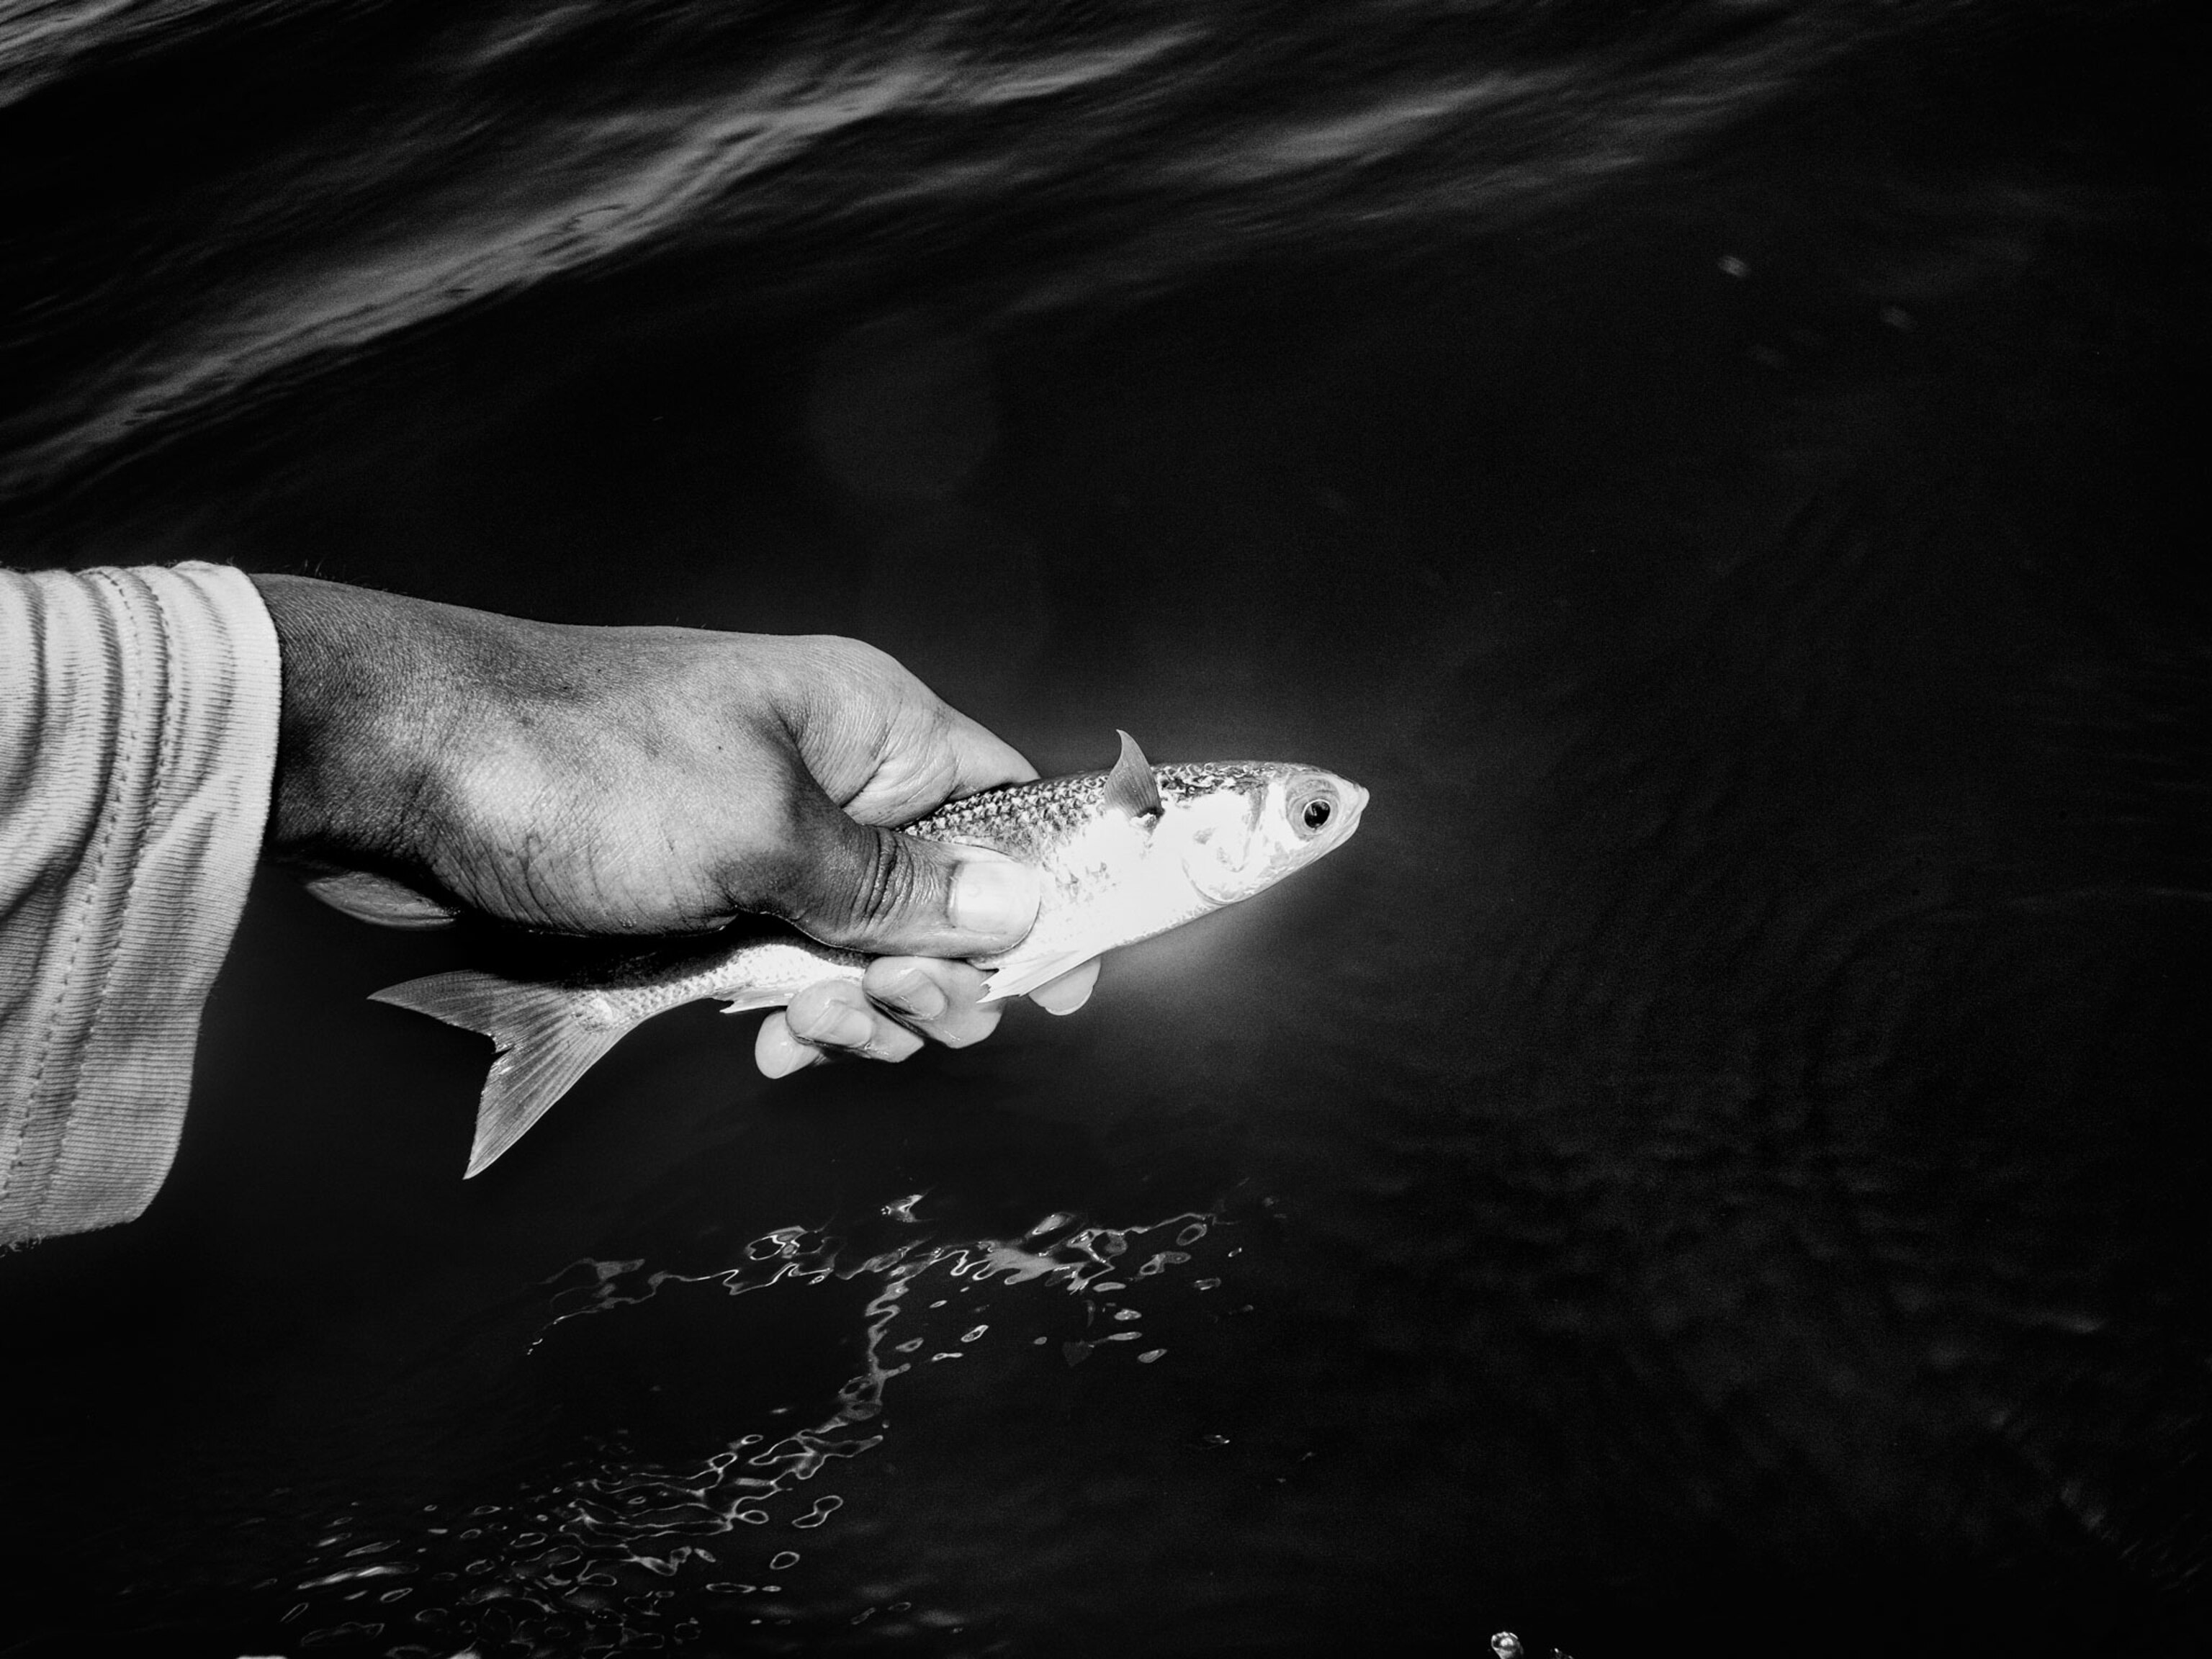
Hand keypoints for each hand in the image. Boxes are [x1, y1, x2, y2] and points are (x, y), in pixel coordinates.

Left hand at [251, 574, 1096, 1071]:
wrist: (397, 766)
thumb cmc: (583, 769)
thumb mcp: (758, 834)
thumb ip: (891, 886)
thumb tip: (1017, 907)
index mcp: (871, 725)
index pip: (1013, 806)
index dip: (1051, 899)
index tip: (1065, 991)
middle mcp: (836, 779)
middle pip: (950, 898)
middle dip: (938, 974)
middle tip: (891, 1013)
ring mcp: (770, 841)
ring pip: (870, 948)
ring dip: (861, 1007)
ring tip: (806, 1029)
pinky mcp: (708, 897)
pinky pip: (792, 968)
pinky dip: (796, 1013)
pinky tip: (767, 1044)